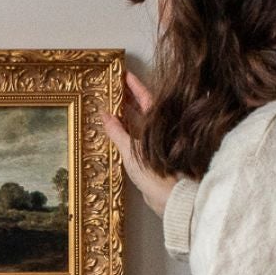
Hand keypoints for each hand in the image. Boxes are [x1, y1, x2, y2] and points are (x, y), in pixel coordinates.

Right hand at [101, 69, 178, 216]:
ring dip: (126, 116)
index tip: (124, 74)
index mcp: (157, 124)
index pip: (145, 97)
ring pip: (139, 125)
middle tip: (113, 89)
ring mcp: (155, 144)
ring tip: (110, 108)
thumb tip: (106, 115)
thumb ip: (117, 132)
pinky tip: (117, 132)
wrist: (169, 199)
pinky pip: (137, 140)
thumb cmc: (157, 174)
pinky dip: (126, 133)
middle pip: (142, 109)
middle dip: (127, 99)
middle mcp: (159, 131)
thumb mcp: (130, 150)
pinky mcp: (152, 158)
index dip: (134, 85)